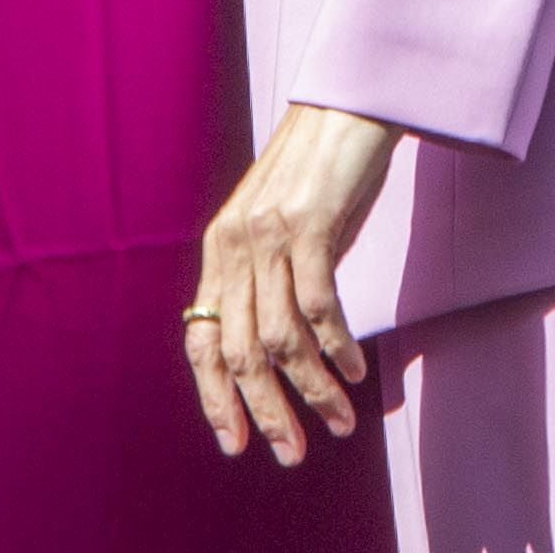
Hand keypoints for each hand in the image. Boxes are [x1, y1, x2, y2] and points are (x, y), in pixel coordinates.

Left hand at [188, 104, 394, 463]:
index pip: (201, 341)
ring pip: (280, 337)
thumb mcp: (283, 227)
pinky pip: (319, 304)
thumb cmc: (324, 169)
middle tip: (290, 452)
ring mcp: (271, 234)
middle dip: (264, 411)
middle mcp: (235, 244)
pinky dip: (336, 346)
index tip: (237, 443)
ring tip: (337, 420)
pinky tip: (354, 369)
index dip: (215, 398)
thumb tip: (280, 345)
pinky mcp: (311, 224)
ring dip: (311, 388)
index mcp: (220, 249)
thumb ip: (271, 277)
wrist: (351, 102)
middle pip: (238, 351)